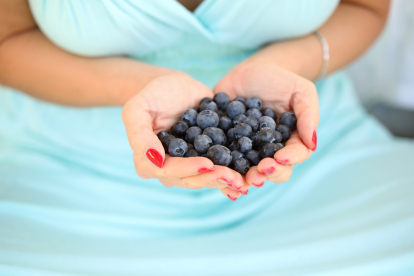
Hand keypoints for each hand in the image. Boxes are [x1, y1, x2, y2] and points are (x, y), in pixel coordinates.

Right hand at [122, 73, 248, 199]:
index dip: (187, 169)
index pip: (168, 170)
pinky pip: (218, 169)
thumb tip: (155, 160)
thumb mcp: (137, 108)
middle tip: (233, 177)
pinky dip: (232, 175)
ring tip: (242, 181)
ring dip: (224, 180)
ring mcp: (189, 164)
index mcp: (148, 161)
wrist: (175, 87)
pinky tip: (246, 180)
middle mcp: (169, 168)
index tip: (207, 164)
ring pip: (206, 178)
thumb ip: (139, 134)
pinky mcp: (206, 157)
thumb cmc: (152, 95)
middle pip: (191, 179)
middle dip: (211, 178)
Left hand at [214, 62, 318, 185]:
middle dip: (267, 174)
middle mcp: (269, 151)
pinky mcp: (225, 145)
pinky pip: (223, 161)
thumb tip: (312, 143)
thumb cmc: (279, 80)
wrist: (249, 71)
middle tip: (260, 171)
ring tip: (241, 180)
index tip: (281, 157)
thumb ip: (308, 115)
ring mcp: (247, 151)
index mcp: (290, 141)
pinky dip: (220, 170)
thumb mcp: (300, 91)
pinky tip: (216, 173)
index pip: (295, 155)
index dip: (289, 159)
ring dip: (244, 178)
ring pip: (247, 171)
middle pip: (272, 170)